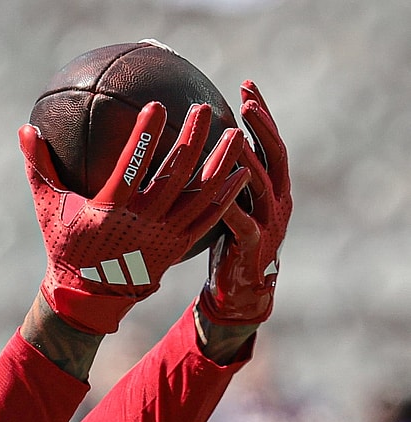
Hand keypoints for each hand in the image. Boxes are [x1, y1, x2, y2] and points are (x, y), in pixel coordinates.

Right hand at [21, 102, 249, 333]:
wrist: (86, 297)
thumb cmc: (65, 246)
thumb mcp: (48, 208)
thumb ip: (39, 167)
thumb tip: (25, 129)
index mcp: (109, 209)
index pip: (132, 166)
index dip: (146, 136)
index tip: (158, 106)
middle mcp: (141, 221)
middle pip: (174, 175)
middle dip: (192, 139)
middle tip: (204, 109)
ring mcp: (163, 235)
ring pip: (199, 195)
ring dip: (219, 164)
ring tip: (235, 135)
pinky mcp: (177, 246)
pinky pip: (207, 218)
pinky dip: (226, 196)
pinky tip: (240, 173)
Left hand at [198, 81, 292, 324]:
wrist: (241, 290)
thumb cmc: (229, 242)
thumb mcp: (227, 203)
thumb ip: (220, 176)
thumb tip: (189, 145)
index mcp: (273, 187)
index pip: (270, 141)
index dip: (262, 114)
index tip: (247, 85)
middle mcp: (277, 199)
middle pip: (275, 154)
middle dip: (264, 126)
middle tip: (248, 101)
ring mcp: (269, 222)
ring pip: (261, 184)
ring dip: (247, 159)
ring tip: (234, 136)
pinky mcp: (253, 245)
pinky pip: (243, 223)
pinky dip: (232, 207)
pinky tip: (220, 193)